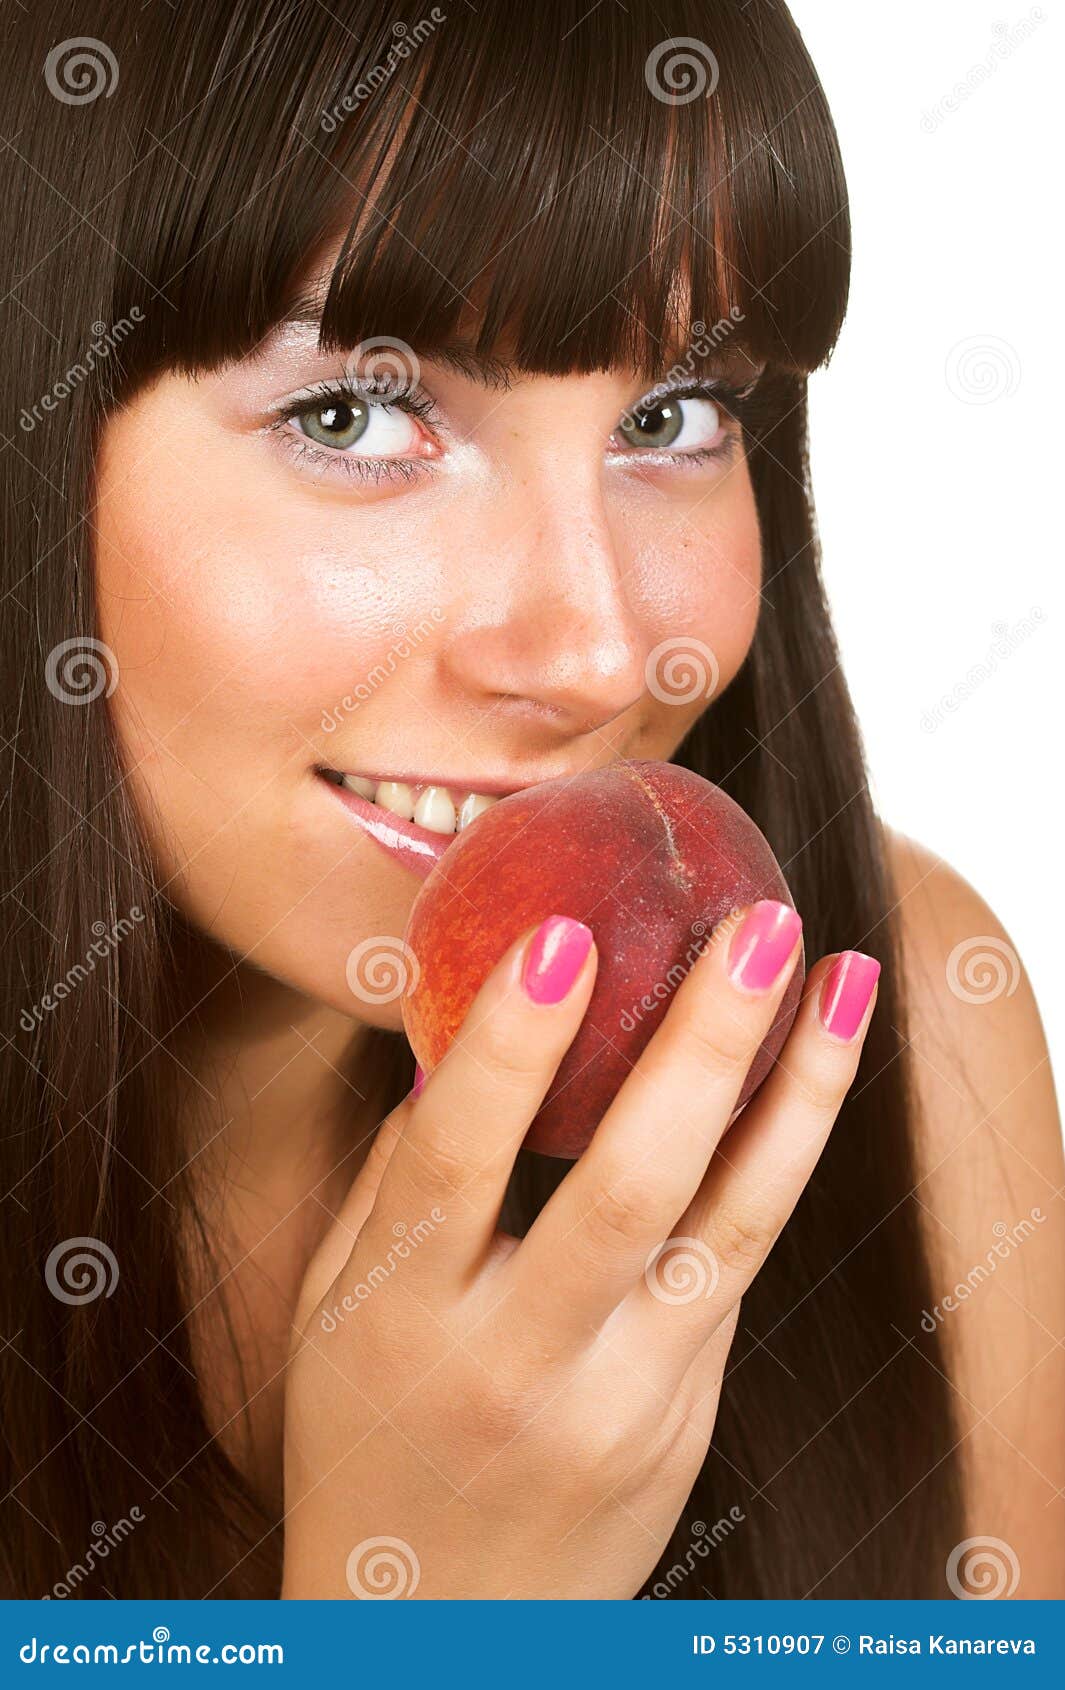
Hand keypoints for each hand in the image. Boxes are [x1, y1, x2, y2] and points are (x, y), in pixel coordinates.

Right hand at [281, 901, 877, 1598]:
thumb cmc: (365, 1447)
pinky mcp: (688, 1415)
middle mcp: (518, 1361)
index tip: (563, 934)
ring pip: (731, 1227)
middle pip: (630, 1187)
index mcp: (400, 1321)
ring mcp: (621, 1398)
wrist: (441, 1637)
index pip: (458, 1159)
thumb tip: (463, 1037)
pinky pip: (738, 1267)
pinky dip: (778, 1157)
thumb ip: (396, 1183)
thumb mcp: (335, 1316)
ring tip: (846, 980)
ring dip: (796, 1093)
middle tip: (758, 926)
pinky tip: (810, 1072)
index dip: (510, 1045)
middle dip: (703, 1044)